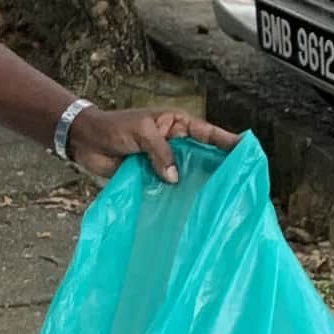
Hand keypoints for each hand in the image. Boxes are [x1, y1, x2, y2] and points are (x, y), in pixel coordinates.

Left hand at [65, 105, 237, 187]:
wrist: (86, 141)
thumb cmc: (114, 128)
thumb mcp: (141, 132)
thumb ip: (160, 152)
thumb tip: (175, 177)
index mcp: (177, 125)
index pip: (209, 133)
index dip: (228, 142)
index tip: (247, 151)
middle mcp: (176, 144)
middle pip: (203, 156)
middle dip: (219, 168)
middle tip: (238, 182)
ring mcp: (165, 162)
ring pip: (187, 174)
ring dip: (197, 185)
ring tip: (218, 200)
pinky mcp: (152, 177)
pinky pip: (169, 187)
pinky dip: (177, 195)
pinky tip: (188, 208)